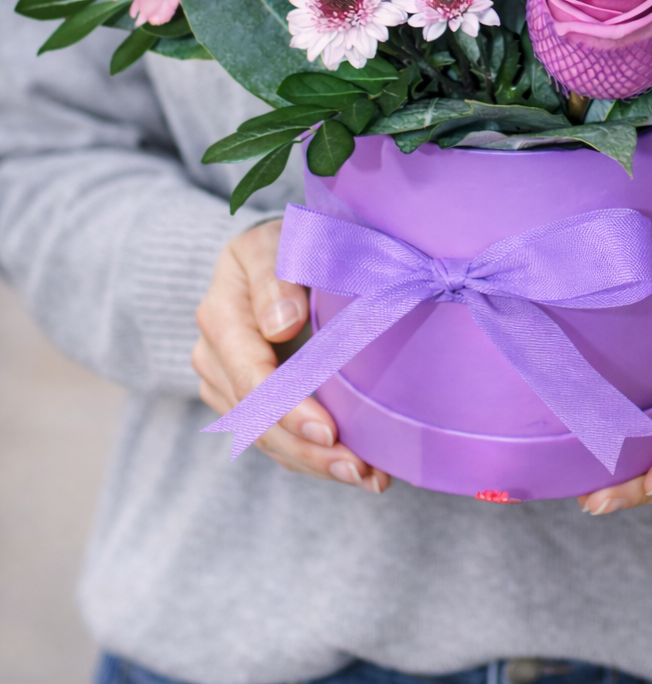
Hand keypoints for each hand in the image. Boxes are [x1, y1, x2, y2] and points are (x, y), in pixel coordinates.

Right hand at [193, 220, 390, 490]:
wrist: (274, 253)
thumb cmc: (289, 240)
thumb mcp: (281, 240)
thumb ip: (277, 276)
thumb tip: (281, 324)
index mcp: (222, 310)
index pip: (251, 375)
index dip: (288, 408)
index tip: (328, 431)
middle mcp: (214, 354)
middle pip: (256, 418)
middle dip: (307, 450)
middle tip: (360, 470)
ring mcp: (226, 382)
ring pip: (265, 438)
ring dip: (316, 464)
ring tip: (369, 478)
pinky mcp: (244, 401)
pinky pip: (275, 439)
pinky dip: (313, 458)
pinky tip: (360, 470)